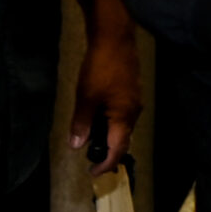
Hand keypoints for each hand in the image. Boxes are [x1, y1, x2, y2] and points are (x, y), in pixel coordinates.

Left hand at [71, 0, 143, 175]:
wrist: (115, 38)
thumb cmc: (101, 69)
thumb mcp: (86, 98)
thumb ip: (82, 123)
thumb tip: (76, 146)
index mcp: (124, 116)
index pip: (118, 149)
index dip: (106, 164)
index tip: (93, 173)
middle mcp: (133, 111)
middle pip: (123, 139)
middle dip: (108, 152)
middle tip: (91, 159)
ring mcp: (134, 99)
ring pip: (123, 126)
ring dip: (109, 136)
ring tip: (92, 139)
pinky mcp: (131, 89)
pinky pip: (122, 114)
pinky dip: (111, 122)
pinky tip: (98, 116)